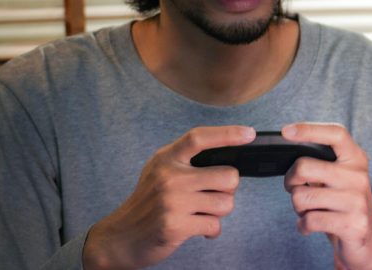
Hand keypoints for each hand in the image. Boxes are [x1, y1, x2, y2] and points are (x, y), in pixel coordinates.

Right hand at [83, 126, 254, 269]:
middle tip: (212, 195)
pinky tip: (197, 228)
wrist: (122, 237)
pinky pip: (215, 225)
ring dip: (218, 212)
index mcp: (166, 158)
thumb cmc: (149, 203)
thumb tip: (230, 158)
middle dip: (228, 189)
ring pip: (226, 203)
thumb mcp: (160, 172)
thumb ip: (187, 163)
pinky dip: (210, 229)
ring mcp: (172, 201)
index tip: (249, 133)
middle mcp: (169, 177)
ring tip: (200, 212)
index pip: (198, 138)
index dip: (227, 134)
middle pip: (228, 176)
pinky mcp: (175, 225)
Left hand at [282, 123, 371, 269]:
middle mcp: (358, 176)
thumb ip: (321, 164)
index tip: (286, 131)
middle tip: (296, 188)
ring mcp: (356, 201)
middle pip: (304, 166)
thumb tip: (290, 153)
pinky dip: (303, 226)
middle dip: (290, 181)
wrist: (369, 242)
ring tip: (310, 210)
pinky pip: (309, 220)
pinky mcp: (352, 224)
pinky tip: (310, 226)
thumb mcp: (339, 179)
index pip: (336, 134)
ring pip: (301, 197)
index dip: (309, 129)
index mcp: (355, 159)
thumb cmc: (344, 205)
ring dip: (298, 207)